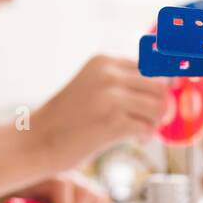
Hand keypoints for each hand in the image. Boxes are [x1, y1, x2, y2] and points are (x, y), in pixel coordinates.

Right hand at [35, 55, 168, 169]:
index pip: (150, 67)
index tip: (150, 103)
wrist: (37, 140)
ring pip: (159, 106)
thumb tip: (166, 89)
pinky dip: (145, 136)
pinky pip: (148, 128)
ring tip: (140, 130)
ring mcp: (111, 98)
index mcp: (102, 62)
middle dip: (159, 106)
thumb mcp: (91, 87)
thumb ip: (121, 84)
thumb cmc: (66, 119)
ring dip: (154, 122)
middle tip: (149, 120)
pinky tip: (134, 140)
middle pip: (160, 86)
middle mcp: (108, 74)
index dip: (155, 88)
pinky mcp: (113, 122)